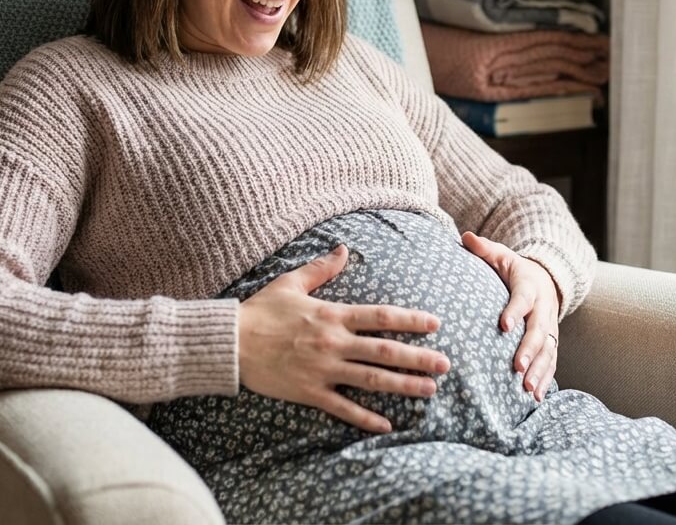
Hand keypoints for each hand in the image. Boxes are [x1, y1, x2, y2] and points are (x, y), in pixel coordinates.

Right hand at [238, 244, 451, 433]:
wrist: (230, 342)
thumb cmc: (260, 311)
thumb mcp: (291, 283)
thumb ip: (321, 268)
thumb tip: (343, 249)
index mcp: (332, 314)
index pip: (381, 316)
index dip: (411, 319)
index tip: (435, 324)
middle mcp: (333, 342)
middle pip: (385, 351)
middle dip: (418, 357)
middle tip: (445, 364)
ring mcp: (323, 369)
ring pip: (372, 379)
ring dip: (403, 385)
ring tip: (428, 389)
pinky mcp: (310, 392)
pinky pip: (343, 408)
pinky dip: (366, 417)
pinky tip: (387, 425)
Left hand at [461, 231, 559, 401]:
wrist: (545, 279)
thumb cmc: (514, 269)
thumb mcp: (501, 255)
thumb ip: (484, 249)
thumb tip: (465, 237)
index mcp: (529, 286)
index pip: (523, 298)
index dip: (515, 310)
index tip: (503, 325)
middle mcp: (543, 309)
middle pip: (539, 330)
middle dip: (529, 350)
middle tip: (517, 367)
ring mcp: (550, 328)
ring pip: (548, 351)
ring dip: (538, 370)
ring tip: (527, 388)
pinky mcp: (551, 343)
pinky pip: (551, 363)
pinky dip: (545, 380)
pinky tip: (535, 397)